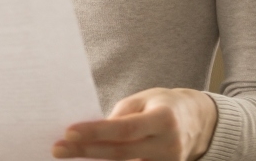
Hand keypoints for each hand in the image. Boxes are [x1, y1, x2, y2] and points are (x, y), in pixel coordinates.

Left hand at [52, 88, 217, 160]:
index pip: (124, 129)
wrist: (198, 121)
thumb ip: (119, 117)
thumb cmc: (162, 106)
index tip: (68, 132)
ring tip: (68, 157)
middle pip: (121, 153)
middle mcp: (169, 145)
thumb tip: (91, 133)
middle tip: (57, 149)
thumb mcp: (143, 100)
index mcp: (164, 119)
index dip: (96, 132)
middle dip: (86, 151)